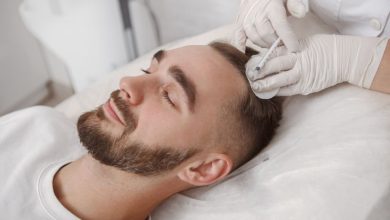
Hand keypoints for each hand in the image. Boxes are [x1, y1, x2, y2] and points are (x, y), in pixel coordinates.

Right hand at [231, 0, 306, 51]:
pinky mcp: (239, 22)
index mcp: (272, 6)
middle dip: (276, 43)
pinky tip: (244, 51)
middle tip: (283, 45)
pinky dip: (240, 45)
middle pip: (267, 35)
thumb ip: (296, 3)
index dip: (288, 39)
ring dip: (264, 44)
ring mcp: (246, 18)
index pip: (281, 26)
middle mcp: (257, 13)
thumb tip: (300, 13)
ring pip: (255, 38)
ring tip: (272, 43)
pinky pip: (238, 36)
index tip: (295, 48)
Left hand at [249, 34, 387, 95]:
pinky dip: (278, 92)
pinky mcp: (307, 87)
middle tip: (248, 76)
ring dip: (265, 85)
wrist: (345, 59)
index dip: (260, 60)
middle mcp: (298, 61)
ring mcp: (303, 75)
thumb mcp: (304, 43)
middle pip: (273, 66)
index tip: (249, 65)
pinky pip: (289, 91)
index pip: (273, 54)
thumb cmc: (322, 49)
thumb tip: (268, 56)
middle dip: (259, 72)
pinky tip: (269, 93)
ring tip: (255, 87)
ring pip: (280, 81)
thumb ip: (287, 50)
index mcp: (295, 49)